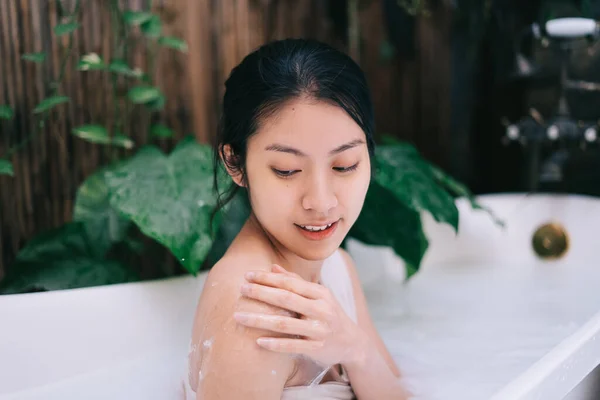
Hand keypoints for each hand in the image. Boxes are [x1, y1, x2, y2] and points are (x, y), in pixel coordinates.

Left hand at [234, 264, 364, 366]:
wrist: (352, 343)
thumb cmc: (329, 314)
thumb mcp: (319, 296)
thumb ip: (296, 282)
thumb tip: (273, 267)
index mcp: (320, 293)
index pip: (290, 282)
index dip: (267, 278)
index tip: (247, 275)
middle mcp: (321, 309)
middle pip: (286, 298)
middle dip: (261, 293)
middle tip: (241, 289)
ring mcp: (319, 330)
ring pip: (285, 323)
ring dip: (260, 320)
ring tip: (238, 317)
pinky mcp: (317, 348)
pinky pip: (293, 345)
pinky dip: (275, 344)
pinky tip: (258, 341)